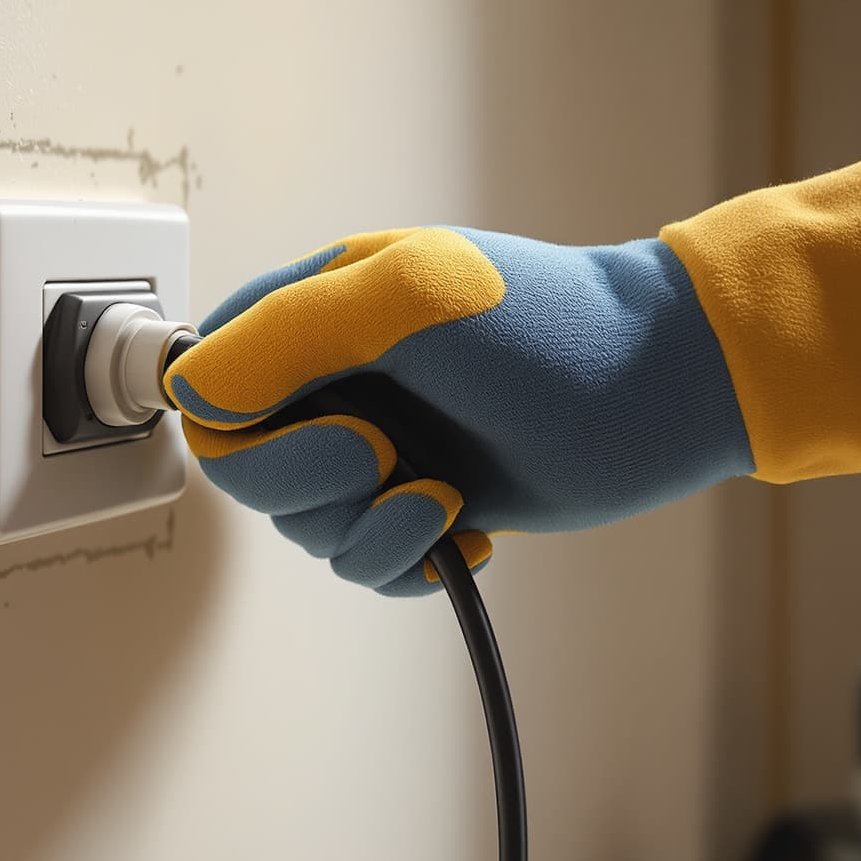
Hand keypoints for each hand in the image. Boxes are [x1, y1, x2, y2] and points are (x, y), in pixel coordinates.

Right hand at [164, 227, 754, 594]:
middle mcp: (333, 381)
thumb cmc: (551, 327)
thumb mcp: (411, 298)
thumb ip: (289, 333)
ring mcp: (376, 443)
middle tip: (390, 460)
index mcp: (314, 313)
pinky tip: (464, 531)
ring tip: (445, 499)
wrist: (662, 389)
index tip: (332, 426)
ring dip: (371, 531)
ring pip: (306, 528)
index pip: (210, 388)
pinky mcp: (420, 500)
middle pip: (247, 474)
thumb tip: (198, 392)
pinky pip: (365, 562)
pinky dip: (407, 561)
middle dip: (313, 485)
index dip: (243, 430)